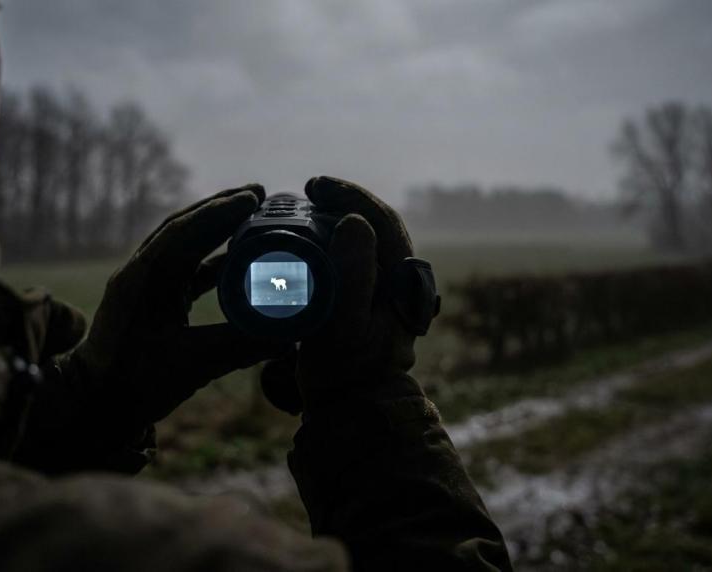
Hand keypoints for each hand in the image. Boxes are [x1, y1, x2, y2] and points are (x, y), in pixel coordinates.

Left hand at [73, 184, 287, 425]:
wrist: (94, 406)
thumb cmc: (135, 385)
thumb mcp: (193, 364)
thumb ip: (242, 347)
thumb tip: (290, 334)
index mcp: (143, 279)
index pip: (184, 232)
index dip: (220, 211)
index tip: (253, 196)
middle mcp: (141, 273)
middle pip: (184, 228)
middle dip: (220, 210)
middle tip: (258, 194)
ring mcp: (144, 286)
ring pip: (184, 247)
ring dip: (216, 232)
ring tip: (253, 220)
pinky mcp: (151, 301)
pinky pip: (185, 271)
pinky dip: (212, 262)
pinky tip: (240, 263)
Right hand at [261, 176, 420, 413]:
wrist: (352, 408)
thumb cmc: (345, 370)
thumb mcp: (343, 326)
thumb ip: (353, 277)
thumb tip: (354, 223)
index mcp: (401, 281)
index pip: (382, 220)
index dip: (349, 196)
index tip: (315, 187)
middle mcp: (401, 281)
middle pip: (378, 224)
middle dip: (345, 201)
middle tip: (311, 191)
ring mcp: (387, 291)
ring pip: (369, 239)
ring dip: (341, 217)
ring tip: (310, 207)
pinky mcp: (371, 301)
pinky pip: (358, 256)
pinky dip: (337, 239)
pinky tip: (316, 236)